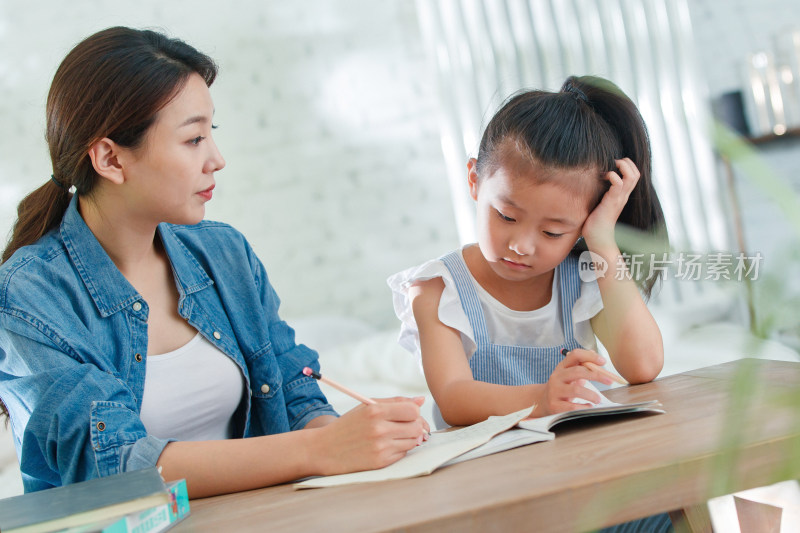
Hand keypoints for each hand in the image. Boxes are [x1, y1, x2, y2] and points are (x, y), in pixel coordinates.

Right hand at [314, 396, 428, 474]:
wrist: (325, 449)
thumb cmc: (348, 425)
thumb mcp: (367, 407)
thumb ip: (395, 402)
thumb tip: (421, 400)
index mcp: (375, 411)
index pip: (413, 410)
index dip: (415, 412)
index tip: (408, 414)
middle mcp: (379, 429)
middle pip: (417, 427)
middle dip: (416, 426)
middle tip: (406, 426)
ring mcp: (380, 447)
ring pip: (413, 441)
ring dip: (408, 438)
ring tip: (393, 435)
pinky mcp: (380, 462)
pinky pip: (403, 453)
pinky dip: (399, 449)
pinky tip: (386, 446)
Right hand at [538, 349, 613, 414]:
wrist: (541, 401)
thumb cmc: (561, 387)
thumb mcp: (568, 374)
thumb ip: (581, 365)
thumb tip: (594, 354)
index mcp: (562, 367)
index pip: (575, 355)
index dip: (590, 356)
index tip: (603, 361)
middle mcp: (557, 377)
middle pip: (577, 371)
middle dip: (596, 375)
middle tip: (609, 381)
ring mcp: (555, 391)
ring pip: (576, 390)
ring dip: (591, 395)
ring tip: (598, 399)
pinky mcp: (555, 405)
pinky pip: (572, 407)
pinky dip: (584, 407)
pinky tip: (588, 407)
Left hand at [581, 158, 639, 250]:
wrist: (598, 238)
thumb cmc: (595, 222)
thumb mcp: (601, 204)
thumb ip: (601, 194)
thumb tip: (591, 183)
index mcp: (622, 195)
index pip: (634, 175)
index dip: (627, 165)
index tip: (613, 164)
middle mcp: (623, 196)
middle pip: (636, 173)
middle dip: (627, 162)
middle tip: (614, 162)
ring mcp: (619, 198)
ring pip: (631, 176)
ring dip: (622, 166)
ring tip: (611, 166)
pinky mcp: (612, 202)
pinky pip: (618, 184)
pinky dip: (612, 176)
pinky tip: (604, 176)